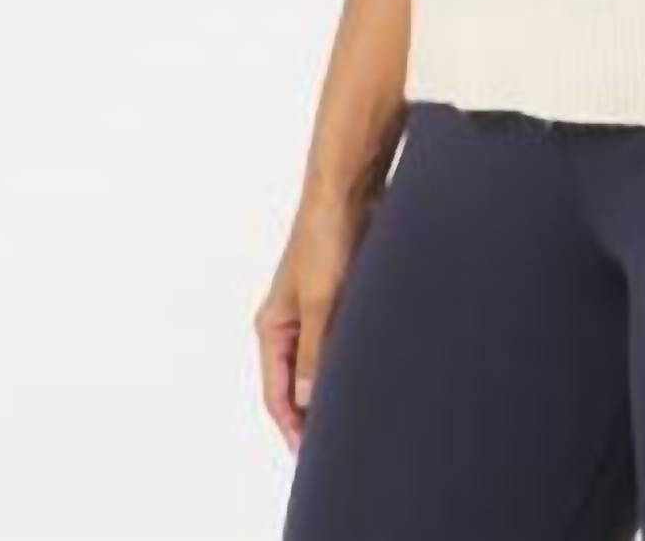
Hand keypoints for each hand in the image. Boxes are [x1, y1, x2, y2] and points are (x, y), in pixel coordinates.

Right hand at [253, 195, 369, 452]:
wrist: (348, 191)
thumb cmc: (324, 236)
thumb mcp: (320, 300)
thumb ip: (316, 350)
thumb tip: (310, 398)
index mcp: (273, 326)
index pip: (277, 392)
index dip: (292, 424)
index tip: (311, 452)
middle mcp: (290, 322)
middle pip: (298, 382)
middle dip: (313, 412)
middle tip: (336, 441)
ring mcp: (316, 309)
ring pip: (322, 361)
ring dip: (334, 384)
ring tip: (355, 412)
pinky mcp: (341, 296)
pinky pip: (341, 339)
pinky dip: (350, 358)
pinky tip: (370, 371)